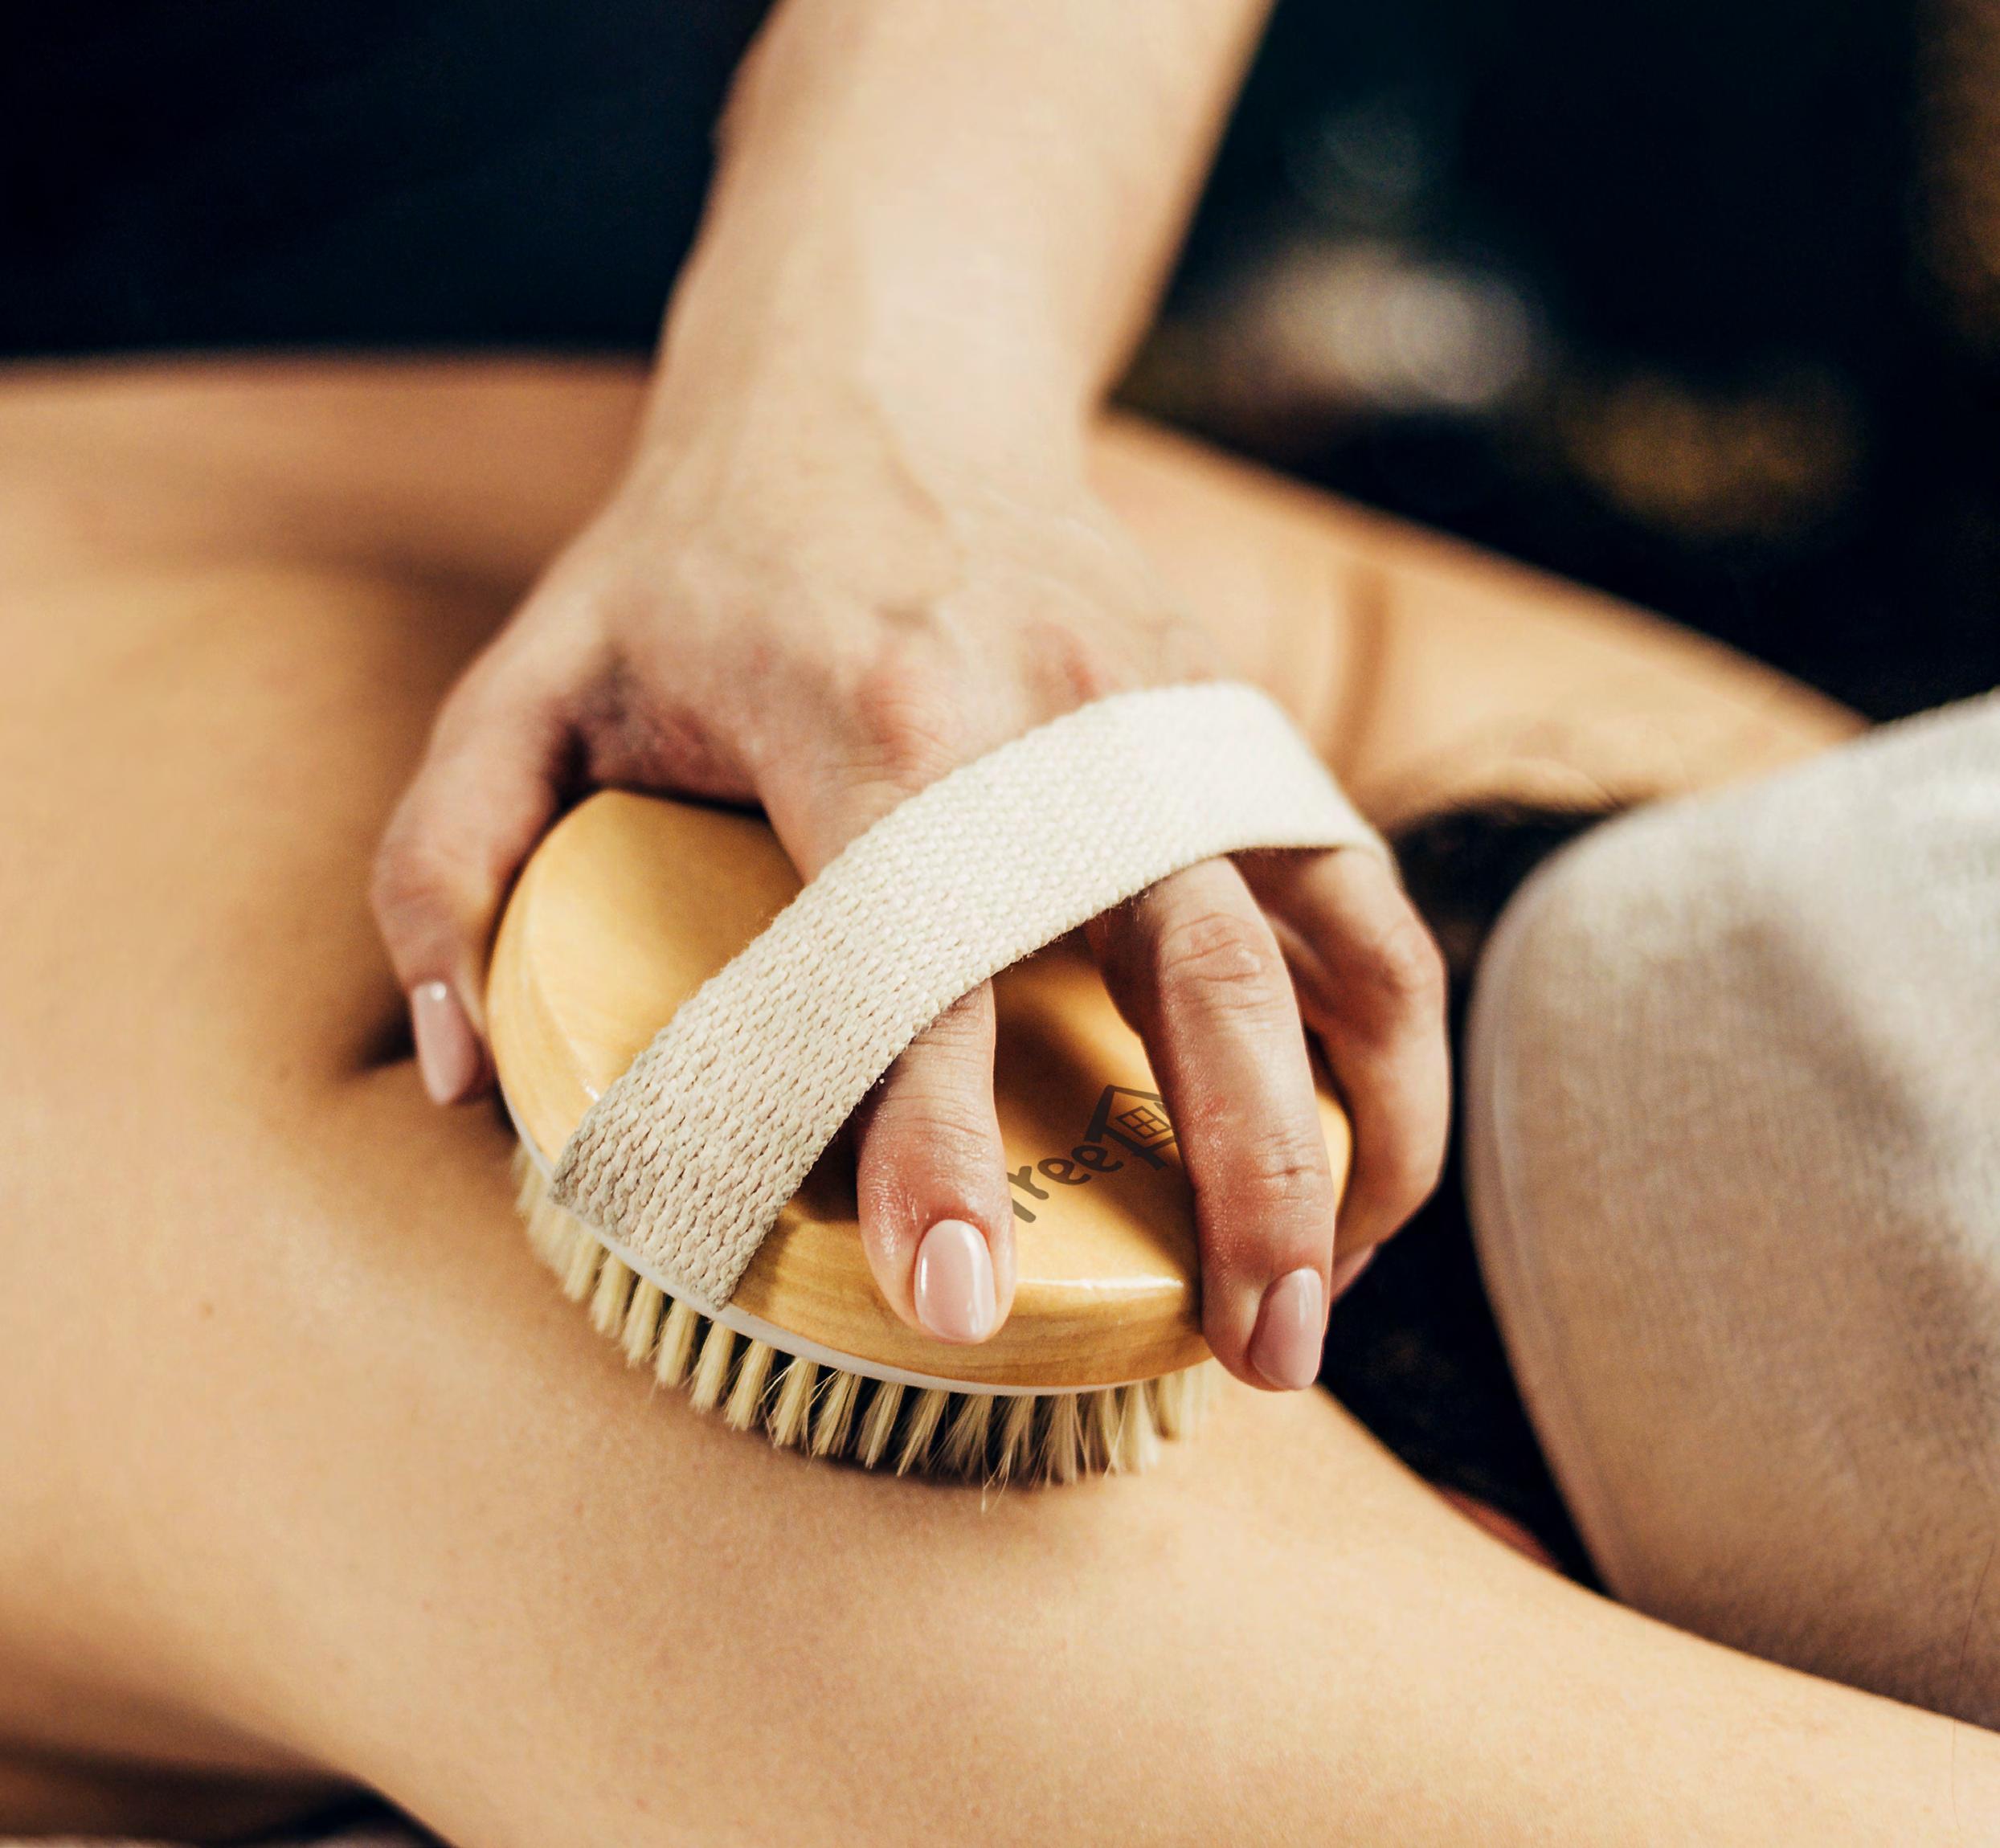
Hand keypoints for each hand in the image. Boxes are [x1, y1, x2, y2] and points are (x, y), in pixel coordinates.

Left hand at [372, 376, 1447, 1391]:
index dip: (936, 1136)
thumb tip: (467, 1078)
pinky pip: (1359, 894)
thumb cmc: (698, 552)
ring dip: (1351, 1132)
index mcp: (874, 710)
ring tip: (1317, 1308)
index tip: (952, 1300)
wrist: (883, 370)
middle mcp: (1062, 715)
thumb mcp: (530, 672)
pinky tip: (1355, 1164)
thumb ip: (454, 859)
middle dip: (1235, 1176)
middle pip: (1189, 968)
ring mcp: (1176, 714)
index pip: (921, 956)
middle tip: (1241, 1360)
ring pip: (1326, 938)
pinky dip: (1382, 1044)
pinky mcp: (1236, 718)